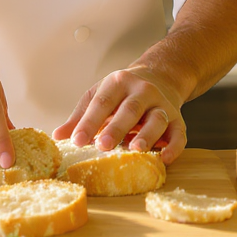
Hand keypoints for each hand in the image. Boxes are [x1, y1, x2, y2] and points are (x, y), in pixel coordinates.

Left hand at [53, 67, 185, 164]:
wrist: (159, 77)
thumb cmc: (121, 93)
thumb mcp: (98, 96)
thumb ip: (80, 117)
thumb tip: (58, 137)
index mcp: (117, 83)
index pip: (102, 103)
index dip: (89, 122)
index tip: (76, 141)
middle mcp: (142, 91)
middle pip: (129, 109)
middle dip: (116, 128)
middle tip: (102, 146)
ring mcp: (162, 104)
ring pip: (156, 119)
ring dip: (147, 135)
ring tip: (135, 150)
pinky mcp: (178, 119)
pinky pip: (179, 133)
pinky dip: (173, 147)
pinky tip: (164, 159)